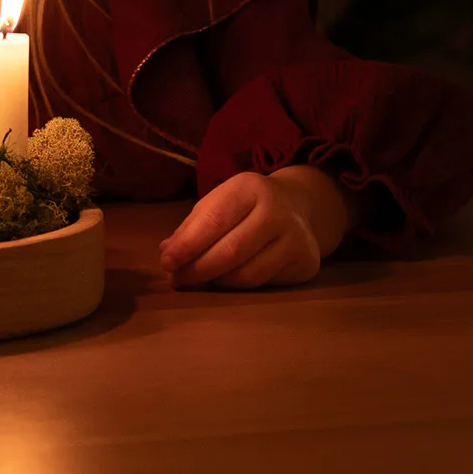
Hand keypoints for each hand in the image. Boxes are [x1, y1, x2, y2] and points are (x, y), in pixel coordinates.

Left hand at [158, 166, 353, 289]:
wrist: (299, 205)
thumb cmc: (247, 205)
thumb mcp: (219, 203)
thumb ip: (192, 226)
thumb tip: (166, 252)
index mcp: (249, 187)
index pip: (215, 220)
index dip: (188, 245)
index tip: (167, 262)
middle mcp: (276, 210)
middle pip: (231, 251)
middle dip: (198, 269)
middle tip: (177, 280)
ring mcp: (295, 237)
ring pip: (247, 274)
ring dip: (216, 282)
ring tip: (199, 280)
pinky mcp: (305, 262)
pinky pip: (263, 283)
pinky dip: (238, 286)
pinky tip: (225, 281)